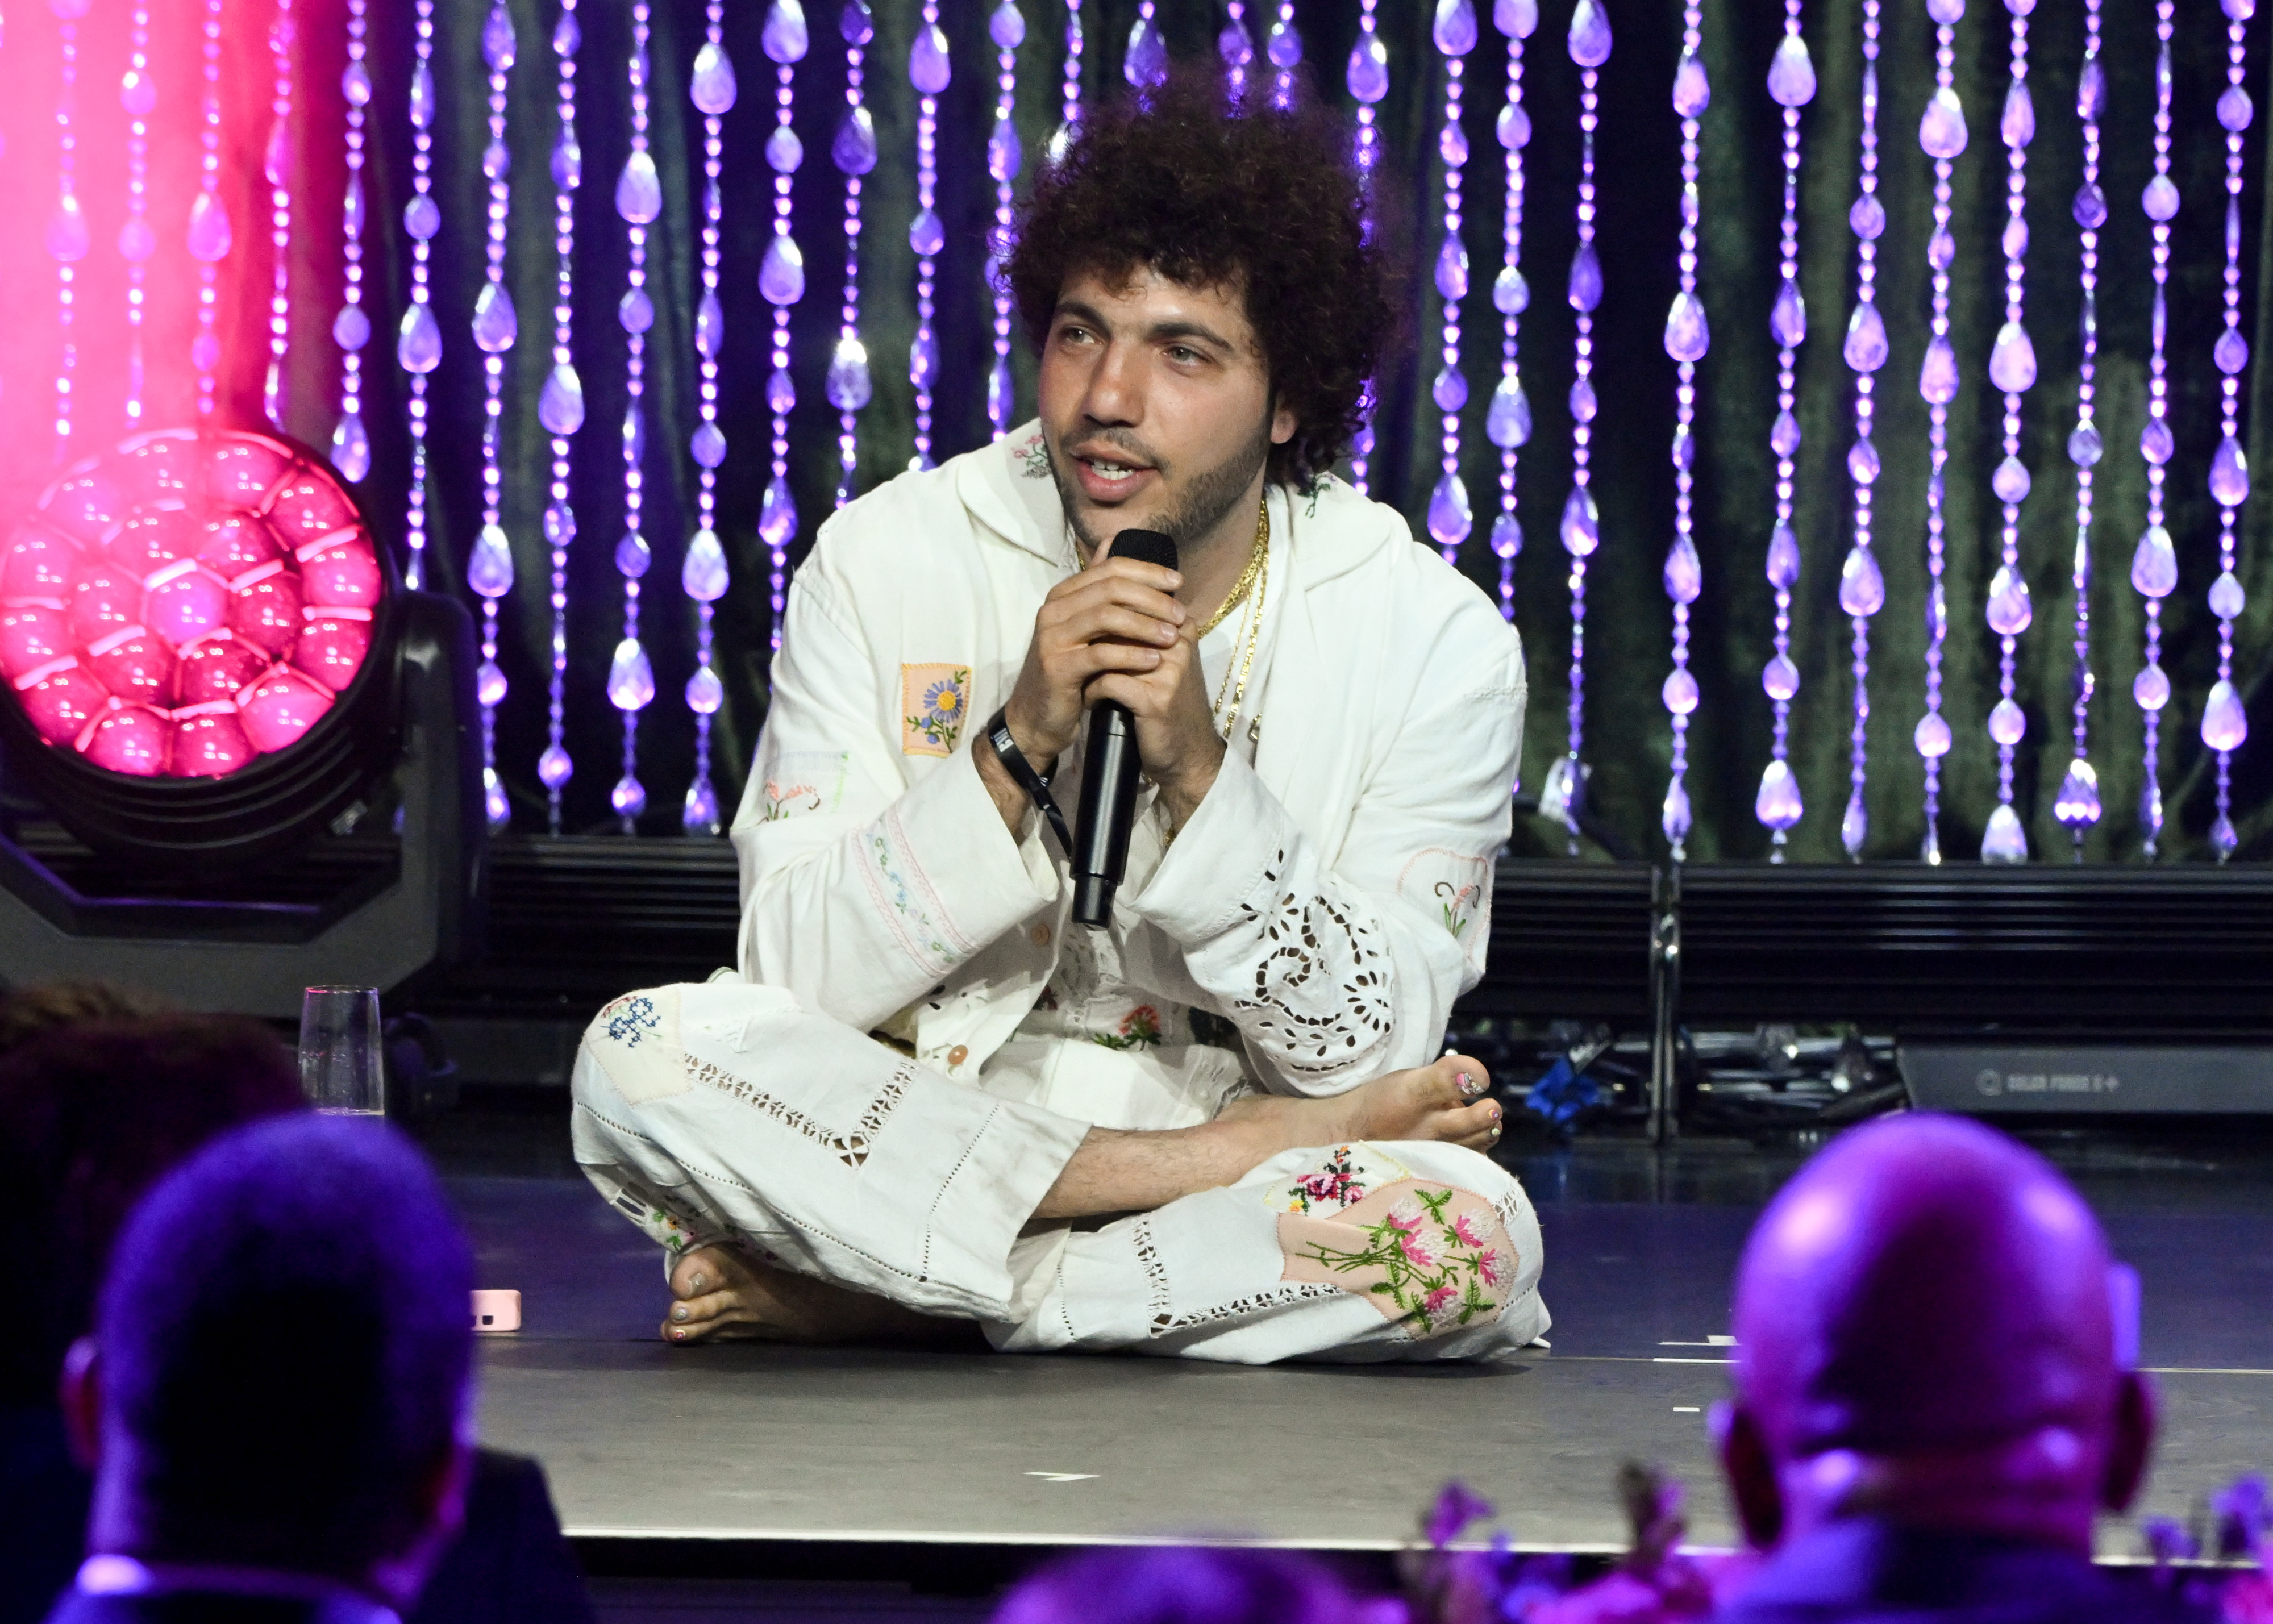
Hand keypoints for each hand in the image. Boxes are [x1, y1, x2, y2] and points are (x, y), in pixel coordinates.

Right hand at [1002, 542, 1187, 766]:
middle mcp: (1053, 609)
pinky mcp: (1057, 666)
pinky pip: (1101, 654)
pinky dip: (1132, 654)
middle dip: (1152, 598)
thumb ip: (1097, 586)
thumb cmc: (1070, 671)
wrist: (1038, 717)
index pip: (1110, 568)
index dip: (1148, 571)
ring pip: (1107, 616)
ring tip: (1173, 636)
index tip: (1179, 581)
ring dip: (1146, 625)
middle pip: (1111, 588)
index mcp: (1063, 594)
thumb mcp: (1084, 626)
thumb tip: (1112, 539)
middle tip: (1180, 613)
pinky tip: (1154, 660)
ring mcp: (1052, 637)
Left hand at [1082, 596, 1224, 833]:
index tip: (1088, 636)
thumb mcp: (1156, 658)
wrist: (1186, 754)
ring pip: (1109, 648)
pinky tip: (1091, 702)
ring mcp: (1169, 669)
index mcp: (1181, 625)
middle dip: (1091, 638)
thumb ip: (1136, 623)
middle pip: (1119, 618)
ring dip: (1089, 665)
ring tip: (1083, 679)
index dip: (1100, 613)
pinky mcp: (1155, 699)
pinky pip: (1108, 681)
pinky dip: (1093, 692)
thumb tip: (1101, 579)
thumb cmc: (1165, 701)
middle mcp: (1178, 641)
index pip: (1133, 596)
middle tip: (1076, 654)